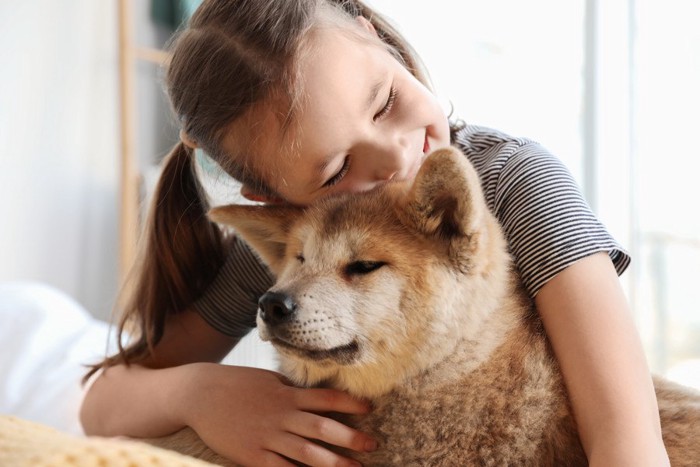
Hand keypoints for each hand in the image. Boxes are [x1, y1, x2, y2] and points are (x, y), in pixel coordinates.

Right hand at [179, 363, 374, 466]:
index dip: (350, 403)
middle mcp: (281, 415)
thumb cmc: (236, 383)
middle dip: (350, 438)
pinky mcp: (252, 456)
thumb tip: (316, 395)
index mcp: (287, 394)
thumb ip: (292, 390)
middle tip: (372, 444)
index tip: (370, 408)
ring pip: (307, 454)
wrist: (199, 394)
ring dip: (334, 463)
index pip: (326, 398)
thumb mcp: (268, 378)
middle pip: (322, 428)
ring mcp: (267, 437)